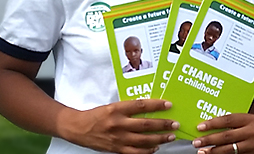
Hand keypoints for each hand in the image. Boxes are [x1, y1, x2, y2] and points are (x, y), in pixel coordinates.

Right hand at [59, 99, 177, 153]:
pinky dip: (147, 151)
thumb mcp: (112, 106)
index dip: (156, 105)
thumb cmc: (96, 115)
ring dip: (159, 138)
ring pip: (143, 140)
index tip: (168, 105)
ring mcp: (118, 138)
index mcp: (117, 109)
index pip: (141, 105)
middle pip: (146, 124)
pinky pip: (135, 152)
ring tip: (170, 136)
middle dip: (163, 124)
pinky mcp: (116, 149)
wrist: (78, 128)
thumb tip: (150, 108)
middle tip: (175, 124)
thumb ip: (128, 108)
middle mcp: (118, 123)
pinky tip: (156, 148)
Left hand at [192, 113, 253, 153]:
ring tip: (202, 151)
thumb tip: (208, 126)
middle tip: (197, 142)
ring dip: (213, 152)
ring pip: (229, 150)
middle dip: (209, 140)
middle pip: (227, 136)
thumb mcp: (245, 120)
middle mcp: (253, 132)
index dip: (213, 123)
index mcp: (250, 119)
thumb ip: (231, 122)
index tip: (200, 127)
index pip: (228, 120)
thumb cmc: (252, 127)